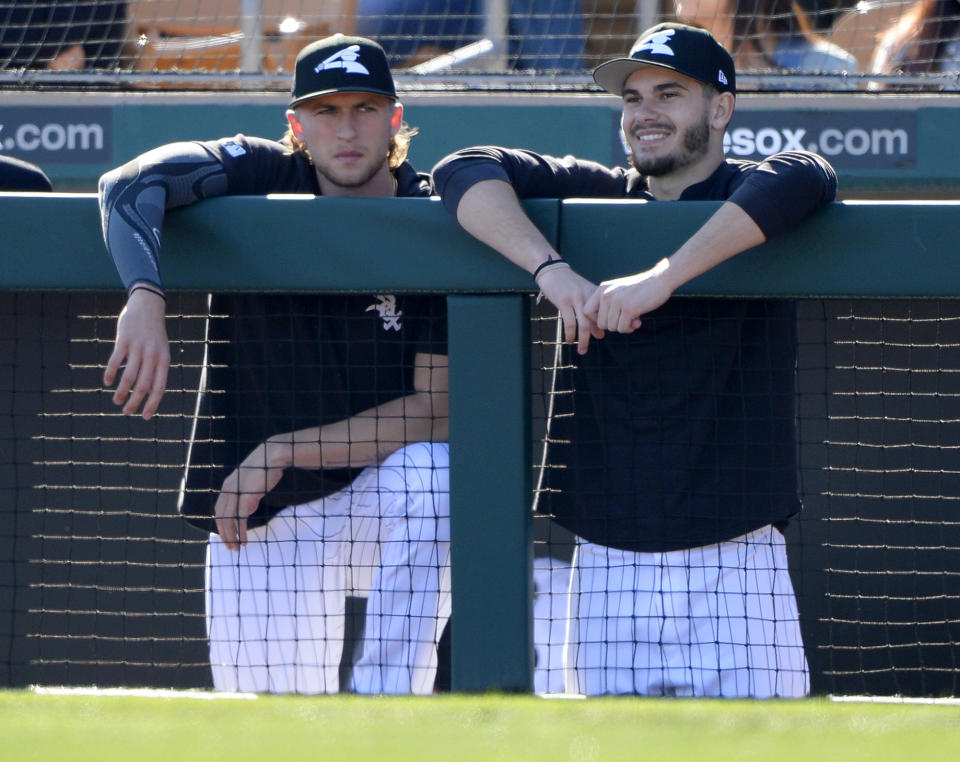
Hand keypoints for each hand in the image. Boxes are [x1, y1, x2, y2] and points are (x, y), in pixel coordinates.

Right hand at [103, 288, 169, 419]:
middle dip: (134, 402)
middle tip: (126, 412)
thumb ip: (157, 370)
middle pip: (142, 386)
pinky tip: (107, 382)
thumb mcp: (161, 351)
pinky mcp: (124, 341)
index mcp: (164, 361)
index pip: (159, 388)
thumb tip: (150, 393)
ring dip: (121, 392)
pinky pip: (115, 362)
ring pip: (128, 377)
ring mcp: (138, 348)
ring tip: (117, 401)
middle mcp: (152, 356)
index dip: (152, 404)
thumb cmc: (154, 334)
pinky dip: (110, 375)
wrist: (148, 307)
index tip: (145, 417)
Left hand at [214, 440, 288, 550]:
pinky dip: (240, 531)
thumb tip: (246, 510)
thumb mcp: (251, 483)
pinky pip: (239, 518)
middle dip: (224, 534)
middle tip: (230, 547)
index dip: (222, 525)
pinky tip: (243, 539)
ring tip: (236, 547)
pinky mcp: (245, 497)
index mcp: (227, 486)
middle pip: (221, 517)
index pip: (220, 510)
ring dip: (231, 536)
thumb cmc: (265, 469)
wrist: (272, 456)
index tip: (227, 536)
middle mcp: (228, 490)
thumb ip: (245, 495)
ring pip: (228, 520)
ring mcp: (235, 493)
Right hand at [536, 265, 605, 354]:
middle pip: (597, 320)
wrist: (553, 269)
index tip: (614, 333)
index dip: (612, 324)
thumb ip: (592, 313)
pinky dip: (570, 334)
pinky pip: (569, 322)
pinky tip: (569, 340)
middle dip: (597, 334)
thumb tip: (601, 334)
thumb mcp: (583, 294)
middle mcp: (588, 296)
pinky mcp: (564, 302)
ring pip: (584, 324)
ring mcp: (576, 299)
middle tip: (600, 344)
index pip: (606, 312)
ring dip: (583, 340)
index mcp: (595, 294)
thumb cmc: (568, 284)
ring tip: (582, 350)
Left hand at [584, 258, 673, 333]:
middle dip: (613, 326)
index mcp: (602, 289)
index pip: (587, 311)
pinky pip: (622, 328)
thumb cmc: (641, 288)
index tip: (608, 321)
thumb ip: (609, 305)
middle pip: (600, 323)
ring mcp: (617, 301)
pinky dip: (629, 328)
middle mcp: (607, 294)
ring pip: (612, 327)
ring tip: (633, 319)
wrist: (660, 279)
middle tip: (625, 320)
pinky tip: (638, 321)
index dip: (595, 320)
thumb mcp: (619, 291)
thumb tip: (599, 329)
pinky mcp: (629, 309)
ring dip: (623, 327)